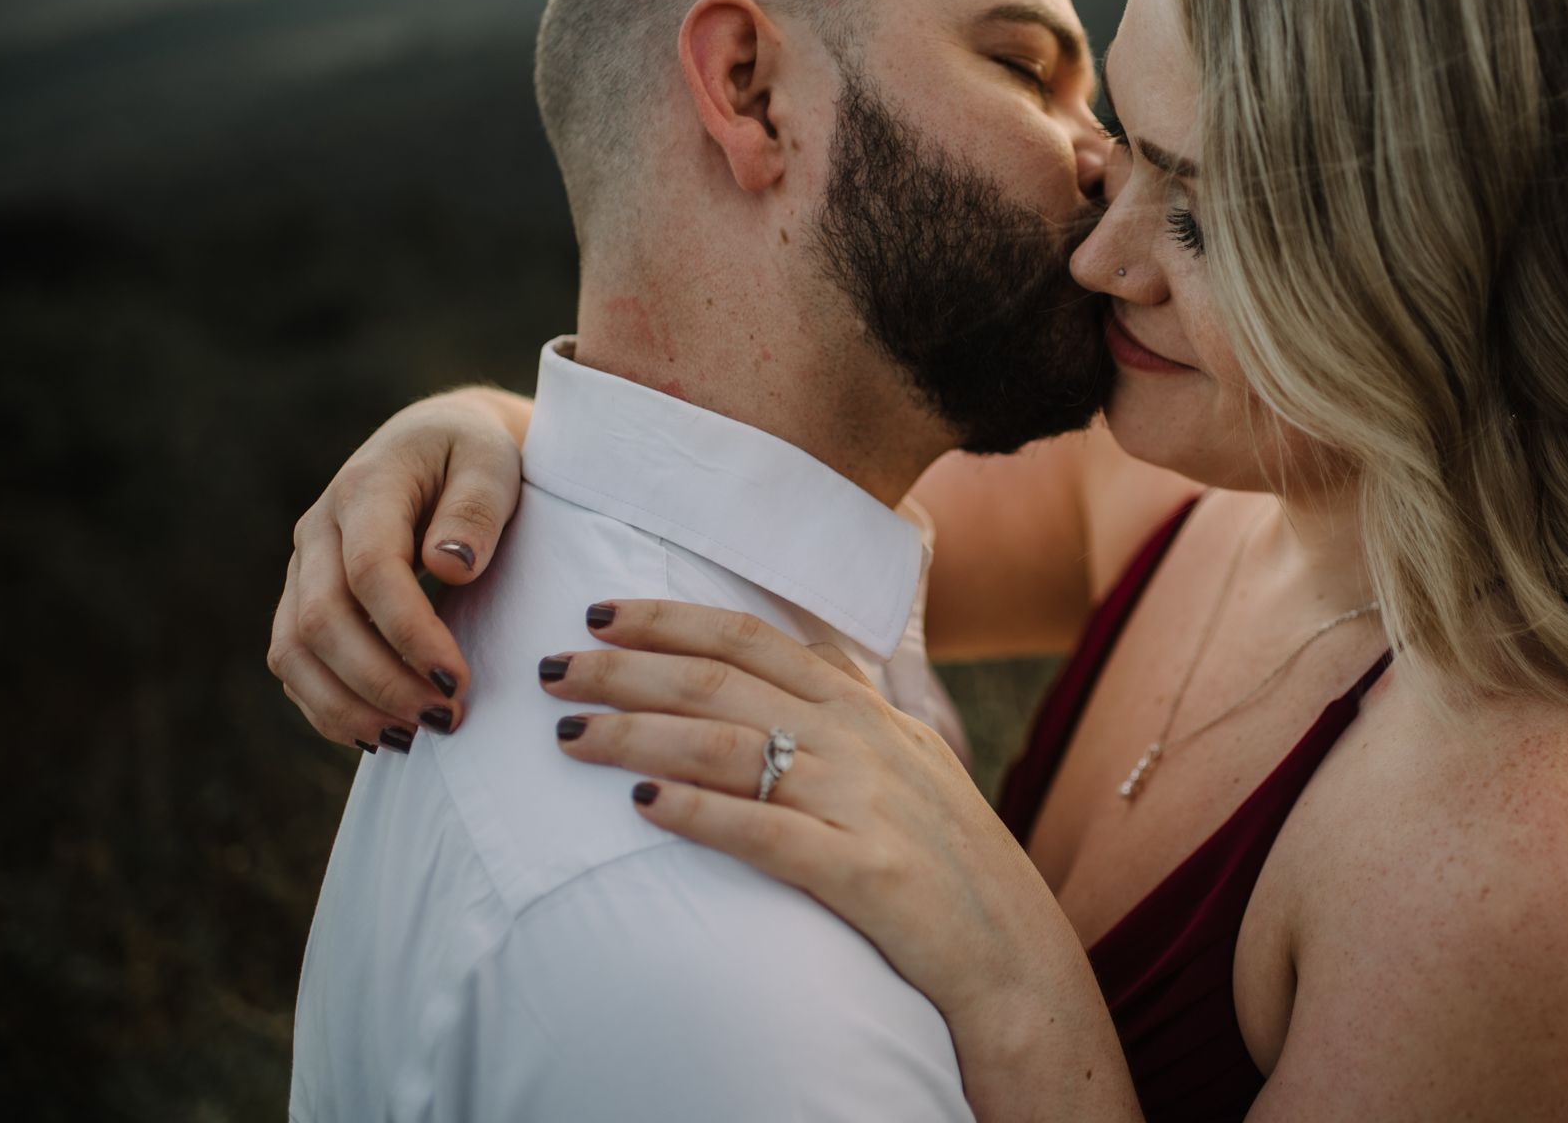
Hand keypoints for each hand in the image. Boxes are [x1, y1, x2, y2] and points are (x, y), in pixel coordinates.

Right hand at [267, 388, 529, 747]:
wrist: (440, 444)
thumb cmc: (475, 455)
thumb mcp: (493, 462)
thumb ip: (475, 507)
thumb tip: (450, 566)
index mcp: (367, 488)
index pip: (371, 570)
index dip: (409, 632)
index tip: (457, 678)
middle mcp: (318, 529)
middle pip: (322, 620)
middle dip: (381, 681)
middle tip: (445, 717)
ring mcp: (303, 567)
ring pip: (294, 650)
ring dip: (348, 705)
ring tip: (414, 738)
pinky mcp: (302, 599)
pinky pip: (293, 663)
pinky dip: (327, 706)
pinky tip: (380, 732)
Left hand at [545, 599, 1141, 1122]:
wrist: (1013, 955)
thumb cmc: (951, 863)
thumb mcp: (912, 764)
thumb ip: (854, 713)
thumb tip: (794, 666)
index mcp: (869, 711)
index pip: (757, 639)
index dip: (674, 618)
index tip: (601, 611)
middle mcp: (863, 741)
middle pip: (726, 681)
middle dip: (629, 667)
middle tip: (554, 668)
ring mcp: (864, 803)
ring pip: (731, 746)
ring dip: (639, 734)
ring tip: (569, 735)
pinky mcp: (864, 872)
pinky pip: (766, 831)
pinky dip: (699, 813)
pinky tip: (641, 807)